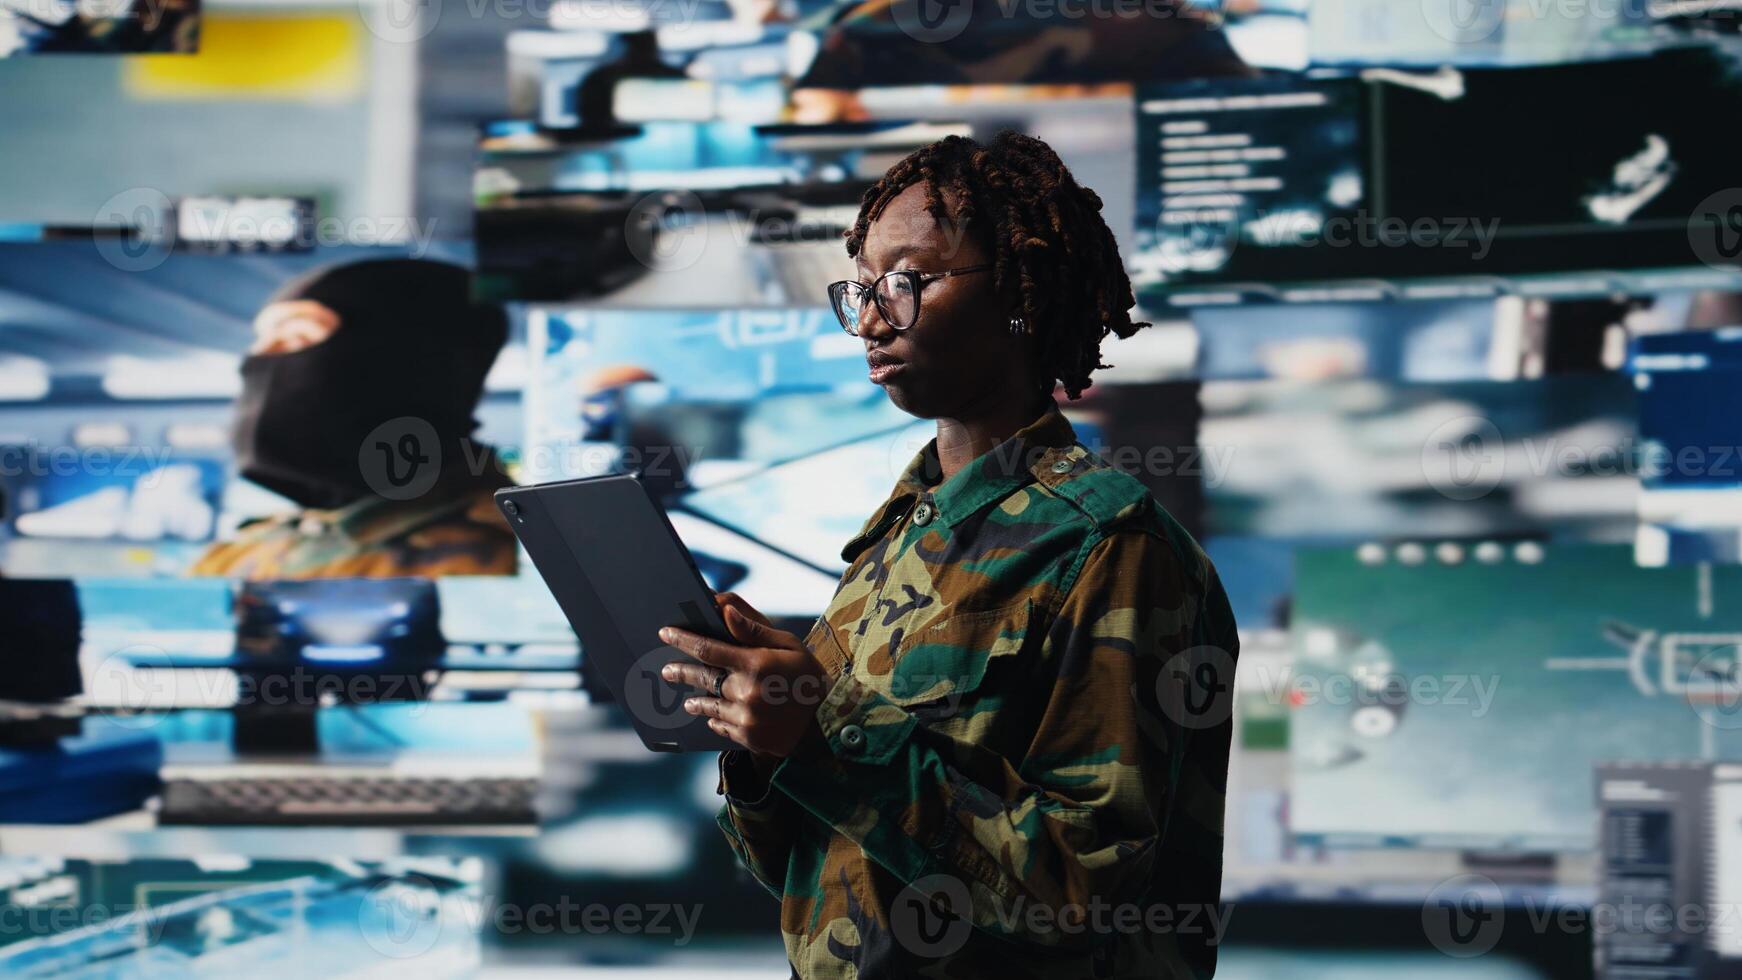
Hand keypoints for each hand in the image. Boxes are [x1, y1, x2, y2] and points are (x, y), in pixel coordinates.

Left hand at [660, 592, 829, 757]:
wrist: (829, 720)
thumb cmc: (808, 675)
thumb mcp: (788, 645)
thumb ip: (753, 629)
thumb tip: (723, 610)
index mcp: (755, 662)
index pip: (707, 648)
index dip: (683, 640)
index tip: (665, 633)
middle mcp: (746, 690)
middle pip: (701, 678)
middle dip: (680, 671)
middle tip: (666, 670)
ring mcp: (746, 717)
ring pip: (708, 705)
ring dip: (695, 701)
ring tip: (688, 700)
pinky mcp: (748, 737)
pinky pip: (721, 726)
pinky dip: (716, 719)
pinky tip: (714, 716)